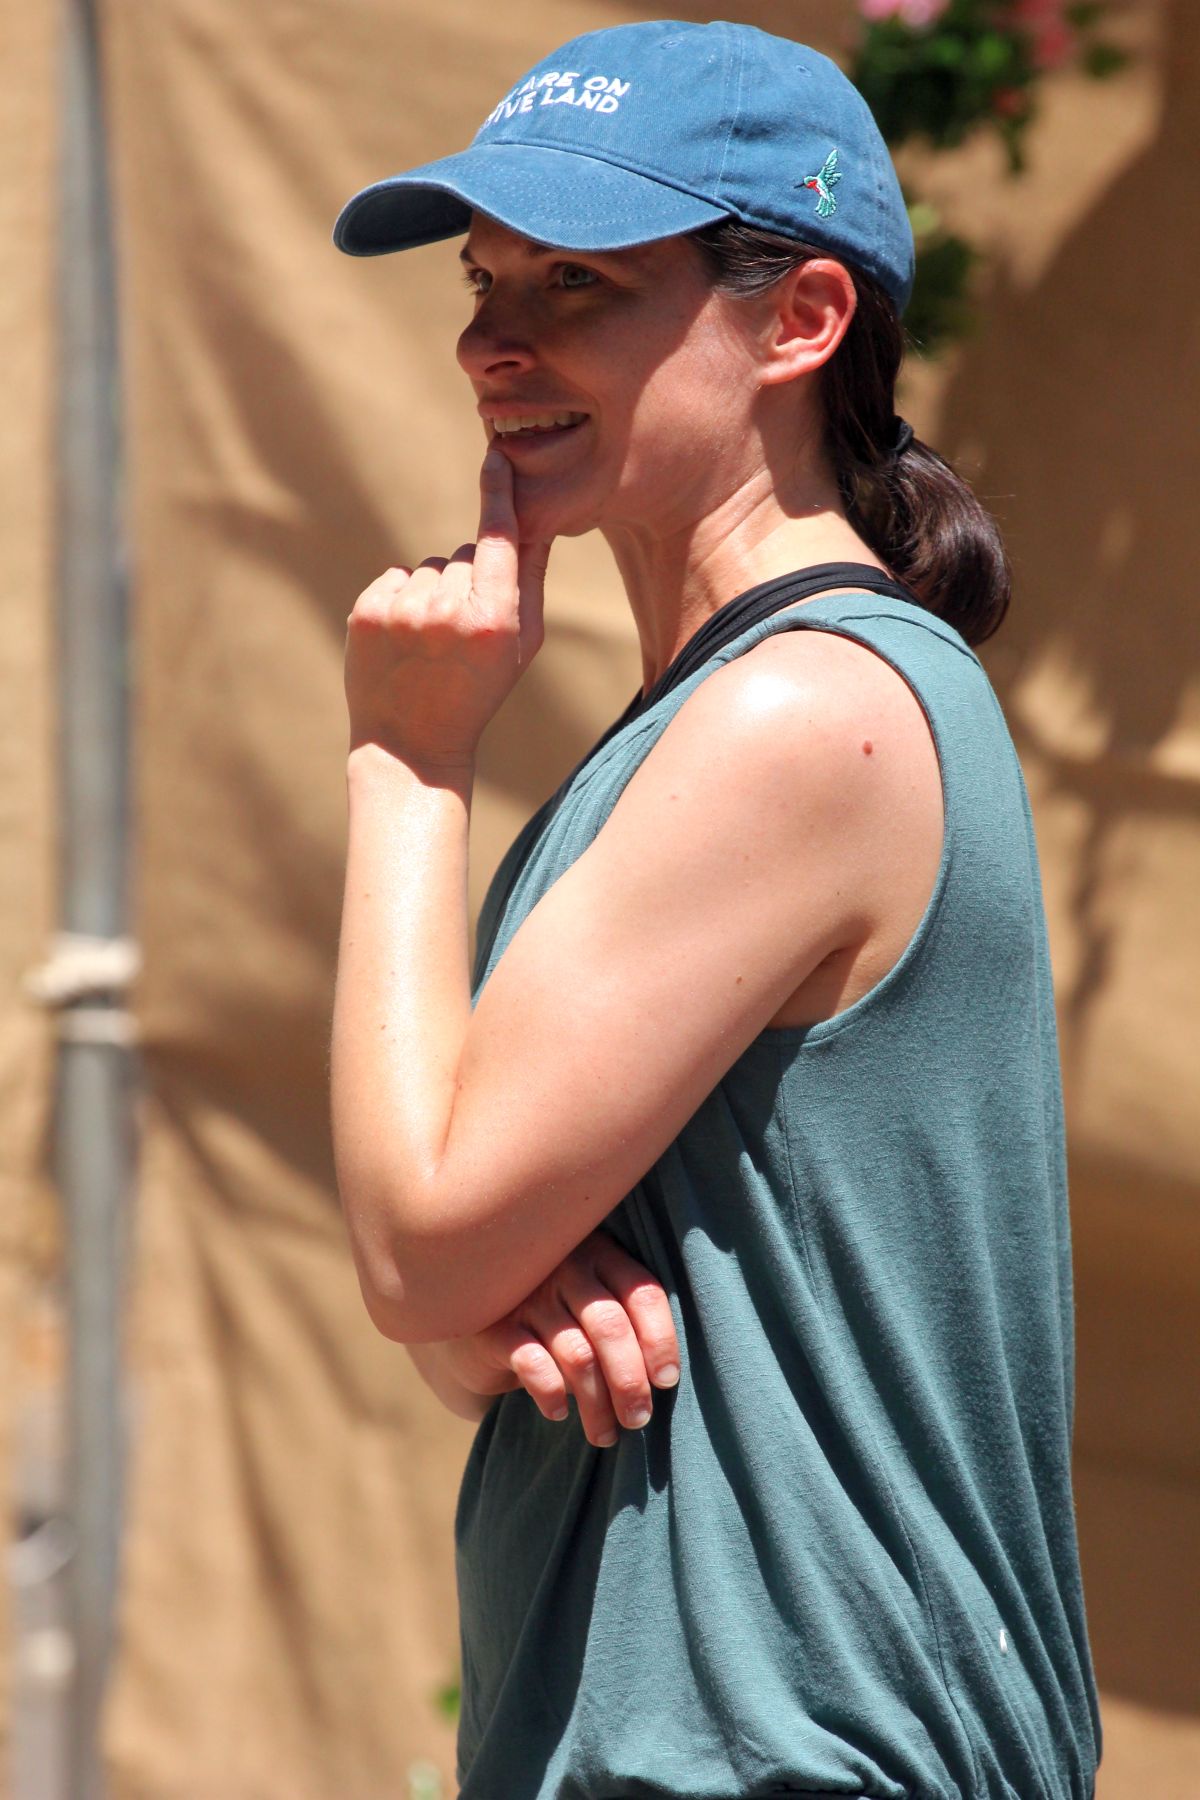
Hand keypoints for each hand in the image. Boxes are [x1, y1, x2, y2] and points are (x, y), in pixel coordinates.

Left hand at [343, 444, 551, 766]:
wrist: (412, 743)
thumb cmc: (479, 692)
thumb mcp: (521, 646)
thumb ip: (529, 582)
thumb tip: (533, 520)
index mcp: (494, 618)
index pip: (499, 536)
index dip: (498, 493)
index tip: (496, 456)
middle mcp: (447, 610)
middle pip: (467, 555)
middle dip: (470, 581)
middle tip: (463, 636)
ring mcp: (402, 611)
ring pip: (430, 568)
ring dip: (434, 593)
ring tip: (432, 643)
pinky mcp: (366, 611)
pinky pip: (395, 578)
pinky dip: (401, 599)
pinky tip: (405, 640)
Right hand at [442, 1231, 680, 1447]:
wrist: (478, 1319)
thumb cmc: (554, 1315)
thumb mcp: (589, 1306)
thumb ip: (624, 1325)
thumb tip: (661, 1383)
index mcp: (599, 1258)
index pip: (642, 1293)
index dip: (661, 1339)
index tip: (667, 1382)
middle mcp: (566, 1270)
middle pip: (611, 1326)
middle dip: (630, 1381)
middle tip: (638, 1420)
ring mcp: (529, 1297)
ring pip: (577, 1354)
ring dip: (596, 1403)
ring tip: (605, 1435)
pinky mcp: (496, 1328)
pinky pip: (533, 1364)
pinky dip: (550, 1393)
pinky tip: (558, 1412)